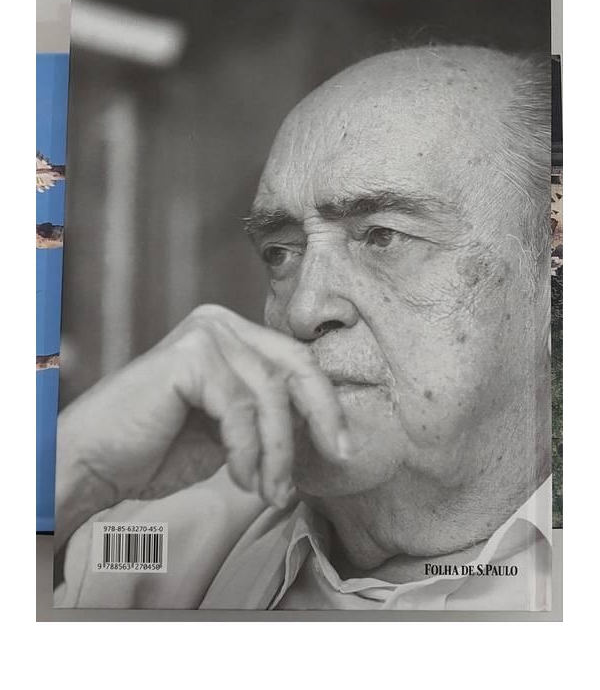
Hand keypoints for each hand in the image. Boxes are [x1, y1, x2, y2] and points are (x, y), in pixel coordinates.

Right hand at [56, 305, 348, 521]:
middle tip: (337, 457)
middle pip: (296, 367)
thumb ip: (267, 416)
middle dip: (322, 417)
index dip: (326, 404)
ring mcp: (205, 333)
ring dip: (276, 453)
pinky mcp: (191, 355)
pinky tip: (240, 479)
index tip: (342, 447)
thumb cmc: (156, 449)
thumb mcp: (228, 428)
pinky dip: (247, 451)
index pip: (297, 361)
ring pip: (271, 396)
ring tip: (270, 492)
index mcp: (232, 333)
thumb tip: (325, 427)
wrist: (93, 462)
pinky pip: (241, 409)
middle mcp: (220, 322)